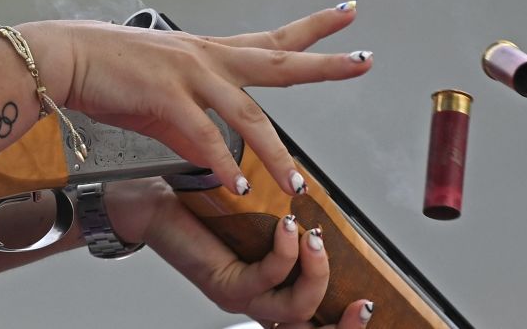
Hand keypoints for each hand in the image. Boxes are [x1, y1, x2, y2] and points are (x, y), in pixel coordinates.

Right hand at [23, 1, 370, 195]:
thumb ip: (196, 130)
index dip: (313, 29)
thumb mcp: (168, 100)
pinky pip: (203, 137)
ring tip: (296, 186)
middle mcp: (212, 59)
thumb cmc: (118, 73)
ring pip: (249, 116)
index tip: (344, 17)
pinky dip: (220, 164)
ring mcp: (192, 76)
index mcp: (215, 54)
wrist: (70, 58)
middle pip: (281, 63)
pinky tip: (235, 186)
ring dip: (275, 155)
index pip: (275, 40)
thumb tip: (215, 160)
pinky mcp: (166, 97)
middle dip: (325, 64)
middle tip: (364, 59)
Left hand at [104, 177, 373, 327]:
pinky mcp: (224, 284)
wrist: (158, 207)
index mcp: (274, 290)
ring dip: (315, 273)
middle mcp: (260, 300)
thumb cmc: (210, 213)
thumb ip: (293, 231)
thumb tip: (328, 216)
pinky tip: (289, 228)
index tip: (368, 305)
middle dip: (343, 324)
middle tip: (361, 300)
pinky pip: (265, 279)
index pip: (314, 320)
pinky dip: (285, 253)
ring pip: (294, 308)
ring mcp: (242, 297)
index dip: (345, 324)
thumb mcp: (262, 223)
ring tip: (314, 238)